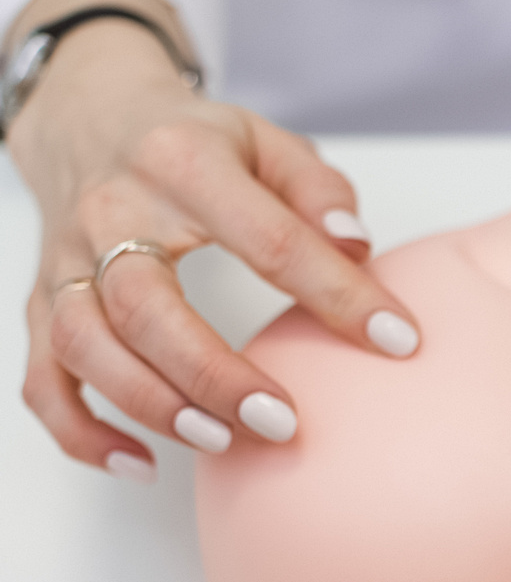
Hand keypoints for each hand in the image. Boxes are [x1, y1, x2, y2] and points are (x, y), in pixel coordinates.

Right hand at [7, 0, 420, 477]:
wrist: (89, 118)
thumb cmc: (196, 144)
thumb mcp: (268, 144)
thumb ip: (317, 191)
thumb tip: (355, 245)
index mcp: (183, 164)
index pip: (268, 238)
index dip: (336, 294)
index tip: (397, 340)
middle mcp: (111, 214)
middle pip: (146, 307)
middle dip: (214, 374)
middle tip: (283, 423)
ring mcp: (67, 263)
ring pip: (86, 345)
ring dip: (152, 404)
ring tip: (223, 444)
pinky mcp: (42, 304)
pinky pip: (43, 379)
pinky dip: (82, 430)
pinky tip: (140, 464)